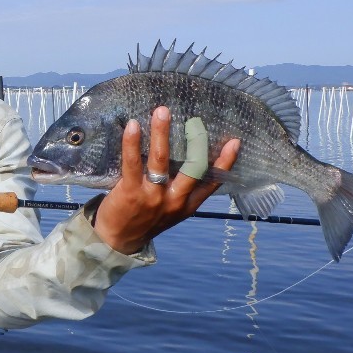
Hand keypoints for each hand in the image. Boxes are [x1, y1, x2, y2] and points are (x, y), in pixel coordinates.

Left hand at [93, 107, 239, 254]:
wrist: (117, 241)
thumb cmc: (144, 219)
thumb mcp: (171, 212)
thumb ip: (180, 190)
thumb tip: (186, 156)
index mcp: (187, 205)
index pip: (211, 183)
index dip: (225, 163)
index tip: (235, 142)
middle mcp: (174, 200)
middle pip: (191, 168)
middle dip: (196, 142)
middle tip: (197, 120)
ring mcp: (153, 196)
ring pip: (161, 160)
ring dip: (162, 133)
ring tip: (162, 111)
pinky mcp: (131, 192)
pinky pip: (133, 163)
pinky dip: (132, 143)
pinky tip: (133, 126)